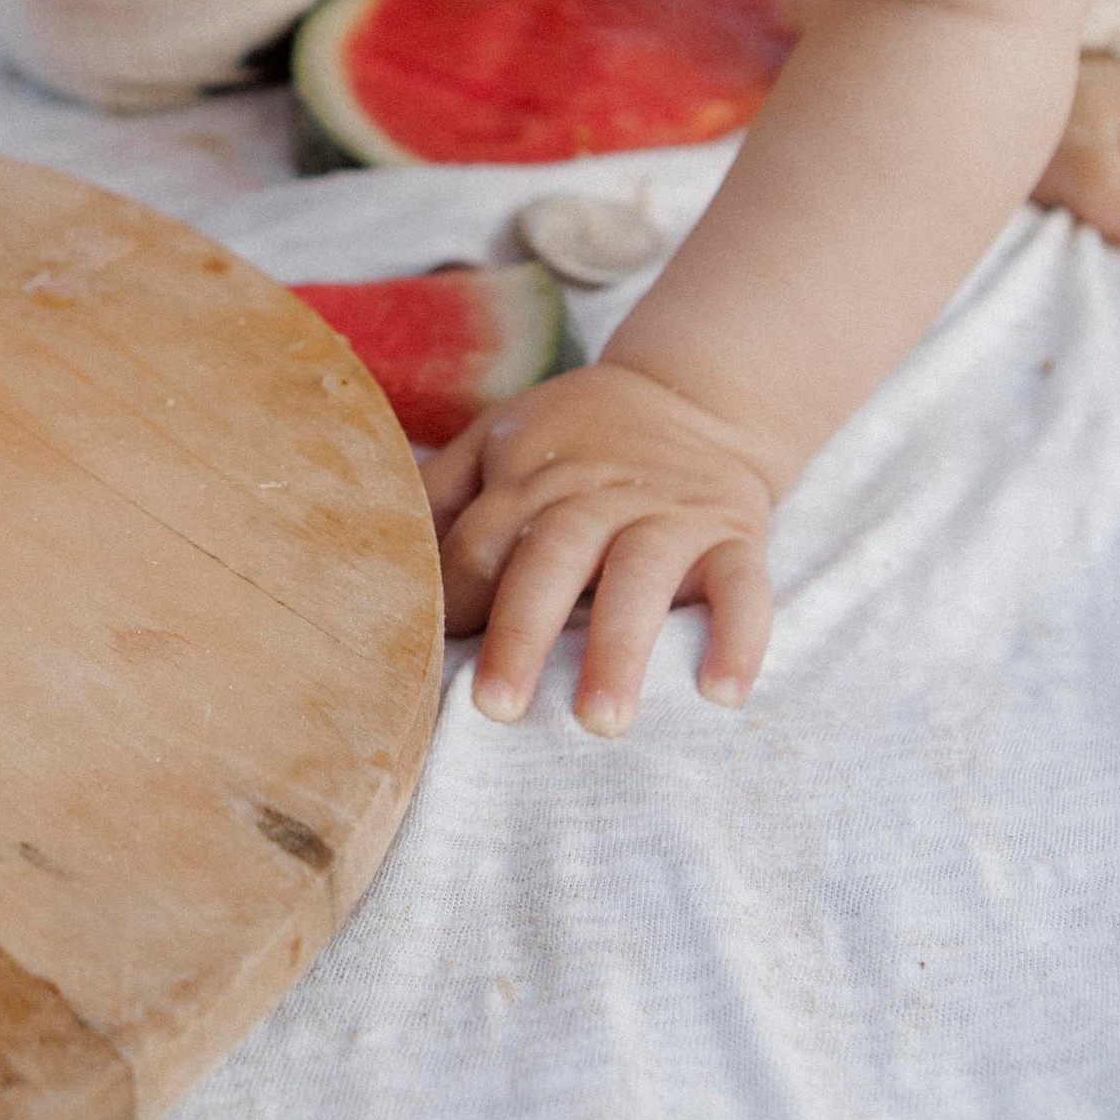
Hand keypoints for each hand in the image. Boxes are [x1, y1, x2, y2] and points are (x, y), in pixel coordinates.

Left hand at [426, 362, 774, 735]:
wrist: (694, 396)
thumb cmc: (575, 440)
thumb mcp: (499, 439)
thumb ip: (441, 493)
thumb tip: (373, 554)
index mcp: (527, 474)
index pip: (479, 542)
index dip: (453, 603)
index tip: (424, 671)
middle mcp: (596, 492)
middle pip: (551, 557)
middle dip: (522, 632)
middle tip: (496, 708)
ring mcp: (669, 513)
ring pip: (642, 575)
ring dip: (621, 648)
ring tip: (601, 722)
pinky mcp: (735, 534)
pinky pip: (745, 586)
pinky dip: (739, 637)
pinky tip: (722, 694)